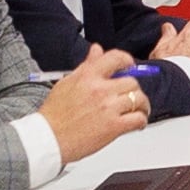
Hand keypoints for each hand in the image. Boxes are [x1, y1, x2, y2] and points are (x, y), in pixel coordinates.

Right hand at [36, 46, 152, 160]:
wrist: (48, 138)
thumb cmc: (55, 114)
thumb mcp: (67, 82)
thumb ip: (87, 66)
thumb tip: (97, 50)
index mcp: (88, 76)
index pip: (115, 58)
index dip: (127, 60)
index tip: (130, 66)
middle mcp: (100, 89)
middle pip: (132, 81)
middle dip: (133, 89)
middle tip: (130, 95)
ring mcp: (108, 108)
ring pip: (138, 98)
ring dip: (141, 105)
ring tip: (137, 109)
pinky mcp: (113, 126)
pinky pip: (138, 118)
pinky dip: (141, 120)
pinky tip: (136, 123)